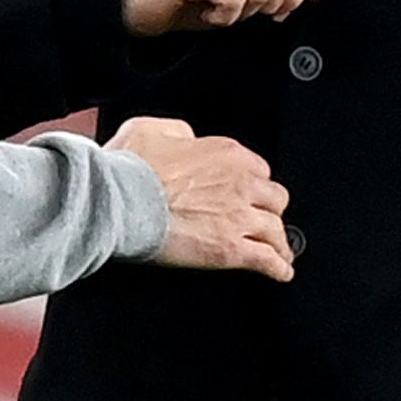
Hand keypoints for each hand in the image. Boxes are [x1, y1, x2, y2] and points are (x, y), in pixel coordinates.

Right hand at [107, 118, 294, 281]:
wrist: (119, 200)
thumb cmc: (129, 167)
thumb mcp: (151, 128)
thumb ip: (179, 132)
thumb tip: (187, 140)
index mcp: (225, 154)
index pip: (258, 169)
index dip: (253, 184)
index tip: (248, 193)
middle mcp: (240, 184)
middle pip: (274, 199)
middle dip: (270, 210)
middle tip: (264, 219)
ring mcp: (238, 218)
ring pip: (276, 231)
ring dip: (279, 242)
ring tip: (281, 252)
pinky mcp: (230, 250)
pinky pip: (267, 261)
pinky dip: (278, 268)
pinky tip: (281, 272)